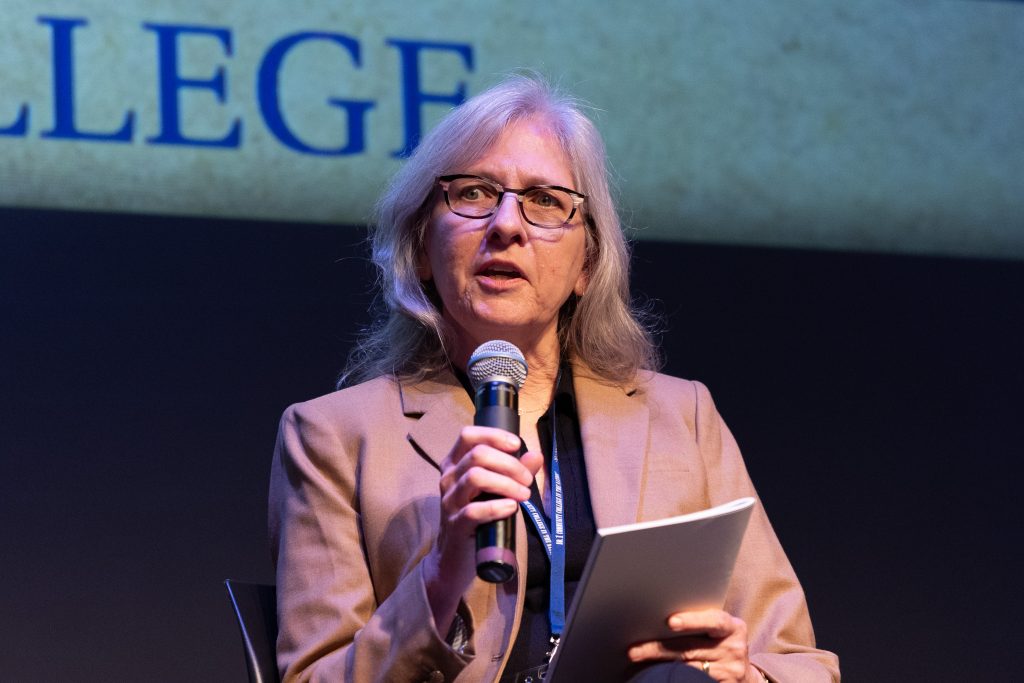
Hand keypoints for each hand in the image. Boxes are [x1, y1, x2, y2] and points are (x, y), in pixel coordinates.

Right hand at [422, 426, 542, 629]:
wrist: (454, 559)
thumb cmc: (477, 519)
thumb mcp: (494, 491)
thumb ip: (514, 472)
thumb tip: (536, 455)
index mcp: (454, 464)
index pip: (468, 435)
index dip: (493, 435)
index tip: (516, 444)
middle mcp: (448, 478)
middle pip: (477, 455)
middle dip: (509, 463)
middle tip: (527, 480)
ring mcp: (449, 502)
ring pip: (475, 477)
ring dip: (506, 483)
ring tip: (524, 495)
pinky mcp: (455, 525)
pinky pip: (473, 511)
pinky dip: (496, 507)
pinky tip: (511, 508)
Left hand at [627, 608, 761, 682]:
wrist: (744, 676)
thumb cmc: (721, 644)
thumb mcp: (719, 631)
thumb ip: (701, 621)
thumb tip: (659, 615)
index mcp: (733, 628)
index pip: (714, 621)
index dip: (693, 620)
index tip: (670, 621)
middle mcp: (733, 649)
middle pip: (690, 649)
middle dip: (659, 648)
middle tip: (634, 650)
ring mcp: (730, 671)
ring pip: (687, 669)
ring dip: (659, 665)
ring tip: (638, 659)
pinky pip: (694, 682)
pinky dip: (673, 678)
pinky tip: (657, 675)